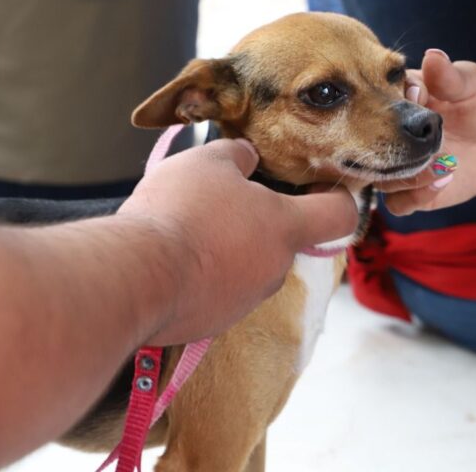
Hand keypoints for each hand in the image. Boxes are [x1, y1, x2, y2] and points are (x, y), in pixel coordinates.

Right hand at [118, 138, 357, 344]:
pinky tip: (173, 258)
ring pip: (248, 264)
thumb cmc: (180, 213)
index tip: (318, 184)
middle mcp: (275, 268)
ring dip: (227, 246)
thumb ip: (237, 155)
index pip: (339, 215)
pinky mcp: (215, 322)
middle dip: (258, 218)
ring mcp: (246, 300)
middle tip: (222, 200)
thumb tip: (246, 158)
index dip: (338, 196)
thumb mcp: (209, 161)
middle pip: (282, 238)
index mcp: (286, 227)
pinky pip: (217, 290)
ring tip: (188, 228)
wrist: (136, 277)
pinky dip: (202, 274)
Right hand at [378, 50, 475, 214]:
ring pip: (379, 179)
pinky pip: (398, 203)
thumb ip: (450, 75)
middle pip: (367, 146)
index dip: (392, 101)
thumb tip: (433, 56)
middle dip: (390, 144)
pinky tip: (444, 178)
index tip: (421, 96)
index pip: (377, 101)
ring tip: (445, 161)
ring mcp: (394, 167)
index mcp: (394, 104)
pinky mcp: (409, 193)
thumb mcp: (471, 83)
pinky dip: (417, 194)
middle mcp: (386, 138)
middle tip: (428, 139)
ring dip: (408, 172)